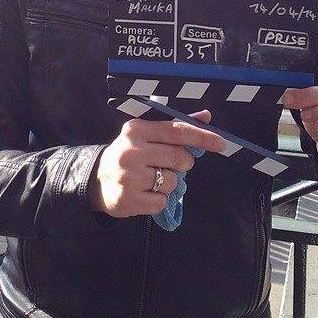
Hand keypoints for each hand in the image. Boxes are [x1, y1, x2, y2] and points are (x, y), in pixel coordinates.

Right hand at [89, 110, 224, 217]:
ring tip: (152, 179)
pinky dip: (159, 200)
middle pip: (178, 158)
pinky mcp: (127, 200)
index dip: (201, 137)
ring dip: (170, 183)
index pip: (176, 131)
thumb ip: (176, 126)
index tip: (221, 143)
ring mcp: (128, 177)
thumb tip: (207, 116)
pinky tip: (145, 193)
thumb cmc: (129, 154)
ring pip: (172, 182)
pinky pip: (161, 202)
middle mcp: (131, 151)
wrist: (96, 180)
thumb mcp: (146, 135)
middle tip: (172, 165)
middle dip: (183, 163)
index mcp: (136, 130)